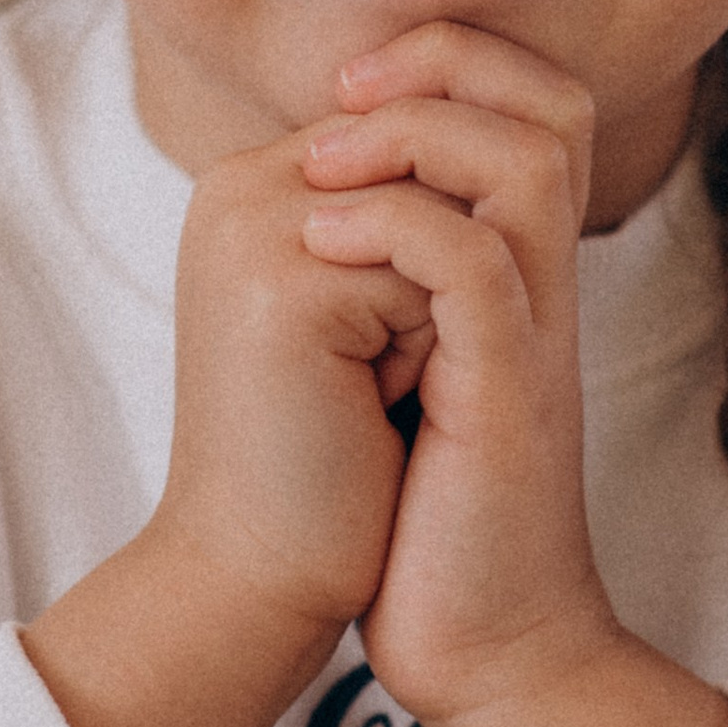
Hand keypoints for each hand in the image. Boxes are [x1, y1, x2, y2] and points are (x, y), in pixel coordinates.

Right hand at [21, 104, 424, 726]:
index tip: (393, 359)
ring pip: (441, 210)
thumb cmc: (334, 471)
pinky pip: (430, 261)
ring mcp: (252, 226)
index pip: (419, 138)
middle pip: (437, 164)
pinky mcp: (281, 283)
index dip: (450, 256)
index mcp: (259, 188)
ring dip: (440, 317)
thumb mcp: (379, 316)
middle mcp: (241, 187)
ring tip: (370, 397)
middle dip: (448, 282)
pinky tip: (367, 415)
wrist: (267, 590)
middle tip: (378, 386)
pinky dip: (430, 350)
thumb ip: (403, 219)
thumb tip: (486, 136)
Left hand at [300, 21, 727, 726]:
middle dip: (439, 63)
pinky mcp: (510, 393)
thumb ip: (370, 289)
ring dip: (412, 135)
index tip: (333, 100)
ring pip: (524, 158)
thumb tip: (299, 210)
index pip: (521, 105)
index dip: (438, 65)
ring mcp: (532, 335)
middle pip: (546, 101)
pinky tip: (319, 244)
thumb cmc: (419, 525)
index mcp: (511, 273)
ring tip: (321, 166)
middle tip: (337, 101)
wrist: (479, 647)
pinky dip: (396, 226)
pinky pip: (477, 262)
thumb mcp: (383, 378)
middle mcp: (538, 287)